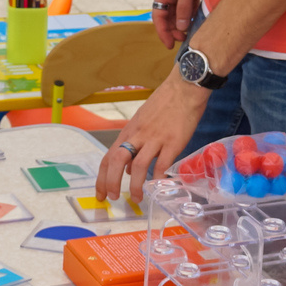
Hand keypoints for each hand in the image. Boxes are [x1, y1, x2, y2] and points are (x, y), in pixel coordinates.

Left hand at [98, 74, 208, 201]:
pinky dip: (159, 178)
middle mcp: (138, 135)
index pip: (108, 157)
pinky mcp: (173, 142)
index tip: (101, 193)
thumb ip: (134, 144)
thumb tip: (128, 169)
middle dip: (111, 182)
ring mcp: (155, 138)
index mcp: (129, 131)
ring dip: (135, 185)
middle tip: (113, 198)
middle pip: (116, 161)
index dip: (102, 178)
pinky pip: (163, 164)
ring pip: (138, 166)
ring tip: (137, 198)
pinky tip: (160, 186)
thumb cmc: (165, 103)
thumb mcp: (142, 121)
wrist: (184, 87)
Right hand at [151, 0, 203, 47]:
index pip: (158, 14)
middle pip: (167, 15)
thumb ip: (184, 6)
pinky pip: (188, 6)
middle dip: (173, 29)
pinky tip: (196, 23)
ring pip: (178, 12)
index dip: (162, 31)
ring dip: (181, 24)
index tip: (169, 44)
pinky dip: (190, 16)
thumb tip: (181, 27)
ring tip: (189, 35)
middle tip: (183, 41)